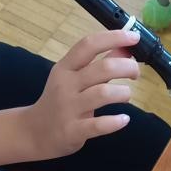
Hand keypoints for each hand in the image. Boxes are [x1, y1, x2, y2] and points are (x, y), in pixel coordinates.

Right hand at [27, 29, 140, 158]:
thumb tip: (125, 48)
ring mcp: (68, 108)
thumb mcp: (74, 78)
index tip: (134, 37)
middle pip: (103, 68)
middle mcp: (66, 85)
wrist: (35, 132)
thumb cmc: (59, 101)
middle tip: (135, 73)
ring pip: (103, 93)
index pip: (89, 45)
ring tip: (126, 96)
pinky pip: (99, 125)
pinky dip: (115, 121)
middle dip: (127, 67)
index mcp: (66, 68)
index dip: (114, 37)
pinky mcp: (73, 130)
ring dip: (123, 93)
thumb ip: (100, 64)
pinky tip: (123, 119)